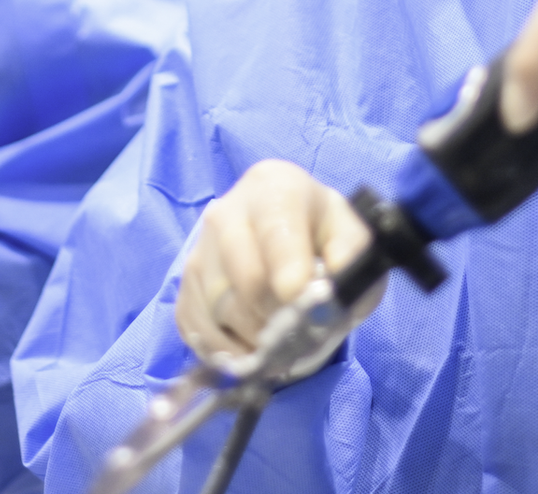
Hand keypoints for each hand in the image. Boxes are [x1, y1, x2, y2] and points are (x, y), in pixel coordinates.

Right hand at [176, 160, 383, 365]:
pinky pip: (193, 325)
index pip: (276, 232)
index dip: (289, 271)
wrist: (292, 232)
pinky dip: (221, 349)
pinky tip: (247, 350)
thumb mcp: (352, 236)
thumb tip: (330, 285)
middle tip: (298, 332)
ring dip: (252, 338)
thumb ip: (351, 256)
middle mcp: (227, 212)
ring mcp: (200, 247)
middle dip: (277, 316)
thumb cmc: (324, 236)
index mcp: (275, 188)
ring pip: (218, 307)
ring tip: (277, 343)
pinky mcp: (184, 282)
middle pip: (245, 278)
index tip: (301, 299)